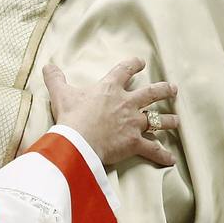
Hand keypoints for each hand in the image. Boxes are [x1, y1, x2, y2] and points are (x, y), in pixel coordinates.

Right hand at [42, 59, 176, 167]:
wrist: (78, 140)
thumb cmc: (71, 116)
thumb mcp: (60, 94)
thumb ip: (55, 79)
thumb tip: (47, 66)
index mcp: (110, 89)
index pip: (125, 71)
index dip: (133, 65)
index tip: (140, 62)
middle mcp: (127, 103)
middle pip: (151, 93)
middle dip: (163, 90)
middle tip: (172, 89)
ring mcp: (133, 123)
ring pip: (157, 120)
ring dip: (168, 120)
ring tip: (176, 121)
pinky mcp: (134, 143)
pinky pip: (153, 149)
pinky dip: (162, 155)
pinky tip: (171, 159)